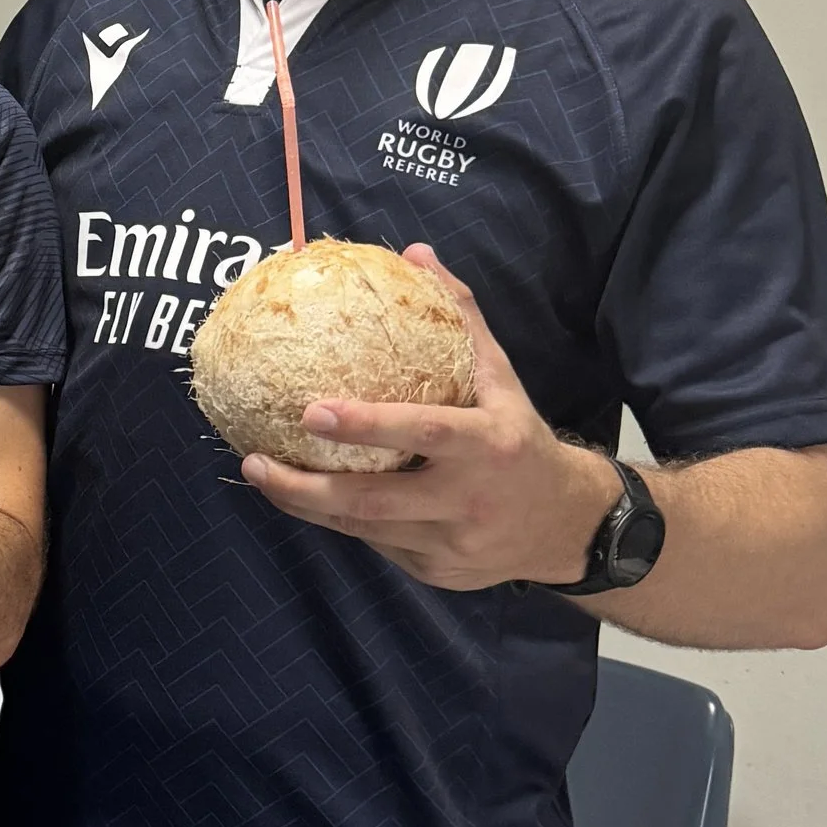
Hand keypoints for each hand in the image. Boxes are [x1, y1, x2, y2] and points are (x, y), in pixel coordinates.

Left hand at [239, 248, 619, 591]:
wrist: (570, 526)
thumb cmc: (522, 441)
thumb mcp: (503, 380)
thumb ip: (460, 319)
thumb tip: (417, 255)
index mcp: (489, 446)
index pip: (423, 431)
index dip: (366, 425)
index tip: (310, 412)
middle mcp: (469, 500)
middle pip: (374, 503)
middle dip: (306, 488)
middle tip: (256, 462)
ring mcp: (451, 544)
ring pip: (365, 530)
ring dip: (307, 507)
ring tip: (262, 477)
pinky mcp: (437, 572)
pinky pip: (378, 546)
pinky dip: (340, 523)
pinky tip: (305, 500)